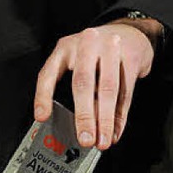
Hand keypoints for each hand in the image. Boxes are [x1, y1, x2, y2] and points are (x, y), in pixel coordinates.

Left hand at [33, 19, 161, 149]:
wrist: (131, 32)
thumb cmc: (98, 53)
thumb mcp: (78, 61)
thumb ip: (72, 85)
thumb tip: (72, 125)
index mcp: (65, 48)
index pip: (49, 73)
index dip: (43, 96)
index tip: (42, 117)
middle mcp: (86, 44)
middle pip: (83, 83)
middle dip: (84, 116)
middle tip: (85, 139)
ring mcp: (110, 48)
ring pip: (107, 89)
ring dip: (106, 120)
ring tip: (103, 140)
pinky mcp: (131, 57)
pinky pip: (125, 91)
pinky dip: (120, 116)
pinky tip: (116, 130)